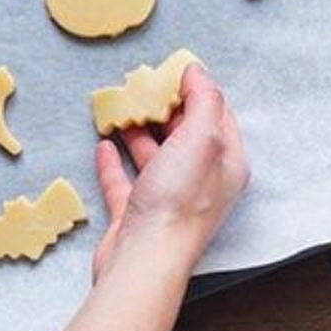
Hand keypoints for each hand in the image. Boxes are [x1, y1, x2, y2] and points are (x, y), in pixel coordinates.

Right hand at [93, 64, 249, 279]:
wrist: (145, 260)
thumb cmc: (178, 201)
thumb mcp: (201, 138)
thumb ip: (203, 101)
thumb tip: (197, 71)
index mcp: (225, 164)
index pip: (217, 117)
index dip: (198, 91)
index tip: (174, 71)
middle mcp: (201, 182)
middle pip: (185, 136)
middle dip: (165, 110)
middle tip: (143, 86)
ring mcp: (167, 200)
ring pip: (154, 157)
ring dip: (138, 132)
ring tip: (121, 109)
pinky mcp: (135, 216)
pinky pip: (125, 182)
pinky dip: (114, 162)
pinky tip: (104, 145)